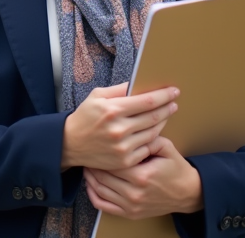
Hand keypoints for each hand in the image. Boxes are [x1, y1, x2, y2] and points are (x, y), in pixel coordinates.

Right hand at [60, 84, 178, 170]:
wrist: (70, 144)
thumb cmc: (85, 117)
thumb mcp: (97, 96)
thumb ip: (119, 90)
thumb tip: (139, 84)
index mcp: (113, 110)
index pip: (147, 101)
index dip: (163, 95)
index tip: (173, 91)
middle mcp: (119, 129)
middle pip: (154, 116)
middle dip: (168, 108)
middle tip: (174, 102)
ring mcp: (123, 147)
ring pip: (153, 132)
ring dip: (163, 122)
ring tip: (167, 114)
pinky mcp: (125, 161)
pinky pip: (147, 148)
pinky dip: (153, 138)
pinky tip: (155, 131)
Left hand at [83, 136, 202, 219]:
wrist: (187, 193)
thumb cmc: (176, 169)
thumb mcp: (165, 147)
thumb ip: (148, 137)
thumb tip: (130, 125)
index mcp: (142, 175)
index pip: (113, 162)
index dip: (102, 153)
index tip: (96, 143)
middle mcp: (134, 193)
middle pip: (103, 176)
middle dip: (94, 163)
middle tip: (89, 152)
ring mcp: (131, 206)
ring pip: (100, 190)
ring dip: (90, 177)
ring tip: (88, 164)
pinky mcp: (130, 214)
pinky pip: (104, 206)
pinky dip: (93, 194)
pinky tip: (90, 184)